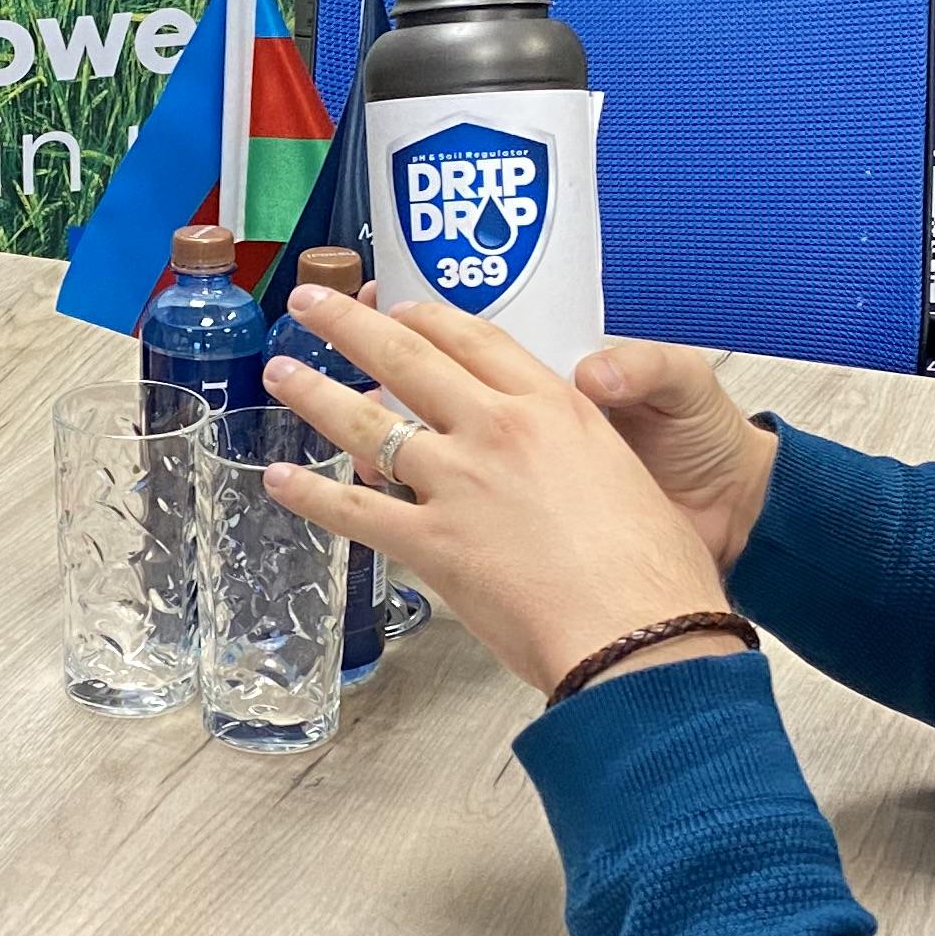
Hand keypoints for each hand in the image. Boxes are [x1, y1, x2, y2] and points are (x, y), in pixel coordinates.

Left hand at [257, 289, 750, 698]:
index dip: (429, 318)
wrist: (643, 632)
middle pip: (407, 357)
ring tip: (279, 371)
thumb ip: (581, 455)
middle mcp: (498, 429)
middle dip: (350, 324)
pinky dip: (311, 493)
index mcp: (554, 407)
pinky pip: (354, 509)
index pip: (476, 339)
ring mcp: (459, 482)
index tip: (400, 306)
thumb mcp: (626, 477)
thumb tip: (561, 466)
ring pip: (367, 422)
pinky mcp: (432, 542)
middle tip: (310, 304)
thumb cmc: (655, 570)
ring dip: (314, 393)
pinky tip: (279, 479)